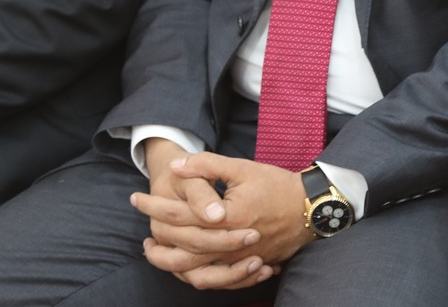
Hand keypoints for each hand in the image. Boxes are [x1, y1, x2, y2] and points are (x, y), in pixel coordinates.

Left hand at [129, 142, 275, 290]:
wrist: (311, 208)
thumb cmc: (277, 185)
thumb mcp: (242, 168)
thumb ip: (207, 165)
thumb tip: (176, 166)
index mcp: (225, 217)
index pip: (179, 215)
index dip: (153, 206)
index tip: (136, 198)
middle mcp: (229, 244)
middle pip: (181, 249)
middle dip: (156, 237)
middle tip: (140, 224)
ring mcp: (237, 260)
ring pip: (194, 273)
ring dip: (169, 263)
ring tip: (154, 250)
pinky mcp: (245, 266)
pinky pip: (214, 280)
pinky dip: (194, 276)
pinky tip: (182, 265)